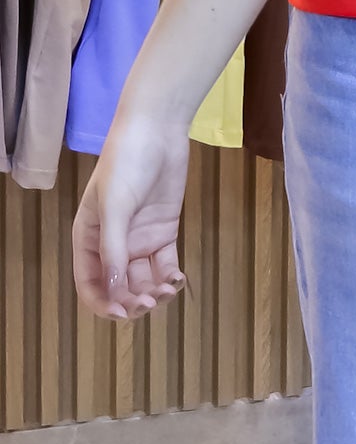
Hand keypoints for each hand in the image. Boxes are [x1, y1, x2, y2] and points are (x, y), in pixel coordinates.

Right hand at [73, 107, 192, 320]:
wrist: (157, 130)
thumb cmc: (126, 163)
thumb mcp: (115, 206)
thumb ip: (114, 249)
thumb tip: (114, 290)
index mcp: (88, 239)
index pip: (90, 284)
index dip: (104, 303)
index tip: (123, 313)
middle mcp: (112, 244)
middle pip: (119, 288)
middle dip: (133, 301)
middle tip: (150, 303)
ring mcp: (138, 239)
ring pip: (143, 280)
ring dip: (154, 292)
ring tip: (168, 290)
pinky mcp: (163, 231)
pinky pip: (165, 265)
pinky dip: (171, 277)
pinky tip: (178, 280)